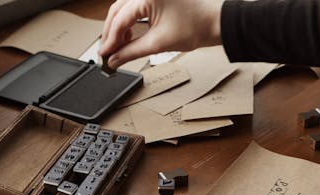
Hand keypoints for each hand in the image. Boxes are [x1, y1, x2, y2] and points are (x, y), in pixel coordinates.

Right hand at [99, 0, 222, 67]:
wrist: (215, 23)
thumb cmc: (196, 27)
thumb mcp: (159, 43)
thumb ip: (132, 52)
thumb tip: (115, 60)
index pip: (120, 18)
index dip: (110, 39)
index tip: (104, 54)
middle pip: (118, 11)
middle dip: (111, 33)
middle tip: (107, 53)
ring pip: (124, 9)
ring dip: (119, 28)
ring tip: (117, 48)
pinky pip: (134, 8)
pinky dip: (129, 23)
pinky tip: (127, 37)